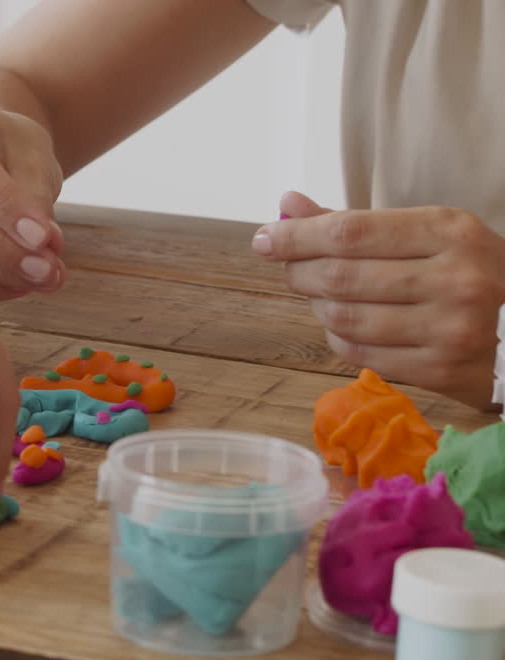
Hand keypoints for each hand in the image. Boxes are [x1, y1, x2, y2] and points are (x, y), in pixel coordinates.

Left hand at [253, 191, 504, 407]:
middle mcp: (455, 279)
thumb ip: (358, 222)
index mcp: (451, 232)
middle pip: (340, 276)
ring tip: (320, 294)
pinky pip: (361, 355)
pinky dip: (338, 338)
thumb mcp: (433, 234)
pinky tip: (344, 325)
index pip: (350, 232)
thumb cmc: (477, 273)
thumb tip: (288, 205)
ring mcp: (450, 330)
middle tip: (289, 267)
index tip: (266, 239)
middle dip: (299, 271)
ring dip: (318, 306)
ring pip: (344, 318)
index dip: (296, 236)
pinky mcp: (442, 371)